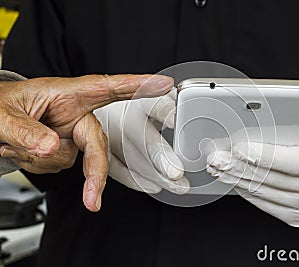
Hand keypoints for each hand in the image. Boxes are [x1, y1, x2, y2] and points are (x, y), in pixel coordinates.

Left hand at [0, 73, 172, 210]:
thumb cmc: (0, 105)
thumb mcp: (4, 114)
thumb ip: (27, 131)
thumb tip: (53, 146)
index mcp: (68, 94)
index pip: (109, 87)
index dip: (139, 85)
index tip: (163, 84)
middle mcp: (75, 113)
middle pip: (98, 143)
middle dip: (95, 172)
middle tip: (92, 198)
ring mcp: (72, 132)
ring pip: (72, 160)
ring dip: (41, 160)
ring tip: (15, 142)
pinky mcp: (65, 147)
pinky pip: (59, 167)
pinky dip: (38, 165)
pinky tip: (24, 150)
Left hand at [207, 107, 298, 228]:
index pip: (295, 162)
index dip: (264, 156)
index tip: (239, 148)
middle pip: (274, 180)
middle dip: (241, 167)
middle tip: (217, 158)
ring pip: (267, 194)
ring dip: (238, 180)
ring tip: (219, 168)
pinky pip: (267, 206)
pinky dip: (247, 193)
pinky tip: (234, 180)